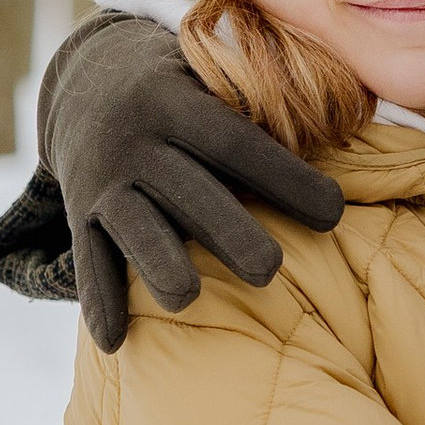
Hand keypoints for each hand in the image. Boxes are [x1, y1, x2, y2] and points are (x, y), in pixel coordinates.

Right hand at [39, 15, 342, 354]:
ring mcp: (104, 180)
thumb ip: (262, 113)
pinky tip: (118, 342)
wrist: (88, 81)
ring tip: (187, 297)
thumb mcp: (214, 81)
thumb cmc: (187, 93)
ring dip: (159, 262)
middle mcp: (138, 140)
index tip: (335, 213)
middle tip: (270, 269)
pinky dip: (101, 300)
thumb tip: (344, 145)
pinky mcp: (79, 214)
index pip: (237, 142)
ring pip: (134, 227)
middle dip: (226, 230)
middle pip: (187, 190)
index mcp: (179, 102)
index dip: (285, 177)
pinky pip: (89, 260)